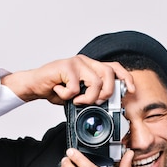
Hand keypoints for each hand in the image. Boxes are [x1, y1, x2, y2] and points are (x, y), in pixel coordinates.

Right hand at [1, 55, 134, 104]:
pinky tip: (60, 92)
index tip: (131, 90)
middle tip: (95, 101)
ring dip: (88, 98)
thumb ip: (91, 95)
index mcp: (91, 66)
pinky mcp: (65, 66)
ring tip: (76, 100)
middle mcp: (85, 61)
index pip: (114, 67)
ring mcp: (76, 62)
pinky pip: (75, 87)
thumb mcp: (78, 94)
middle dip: (106, 92)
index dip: (125, 77)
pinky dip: (68, 96)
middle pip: (108, 74)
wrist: (35, 85)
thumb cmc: (56, 88)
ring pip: (95, 82)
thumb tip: (103, 105)